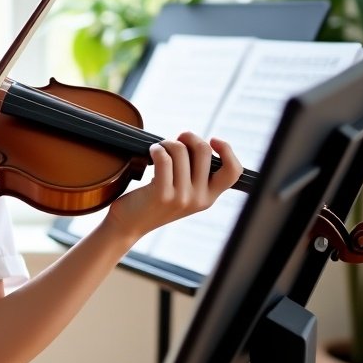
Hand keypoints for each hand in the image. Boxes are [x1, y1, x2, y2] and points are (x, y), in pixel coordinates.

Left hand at [103, 133, 242, 243]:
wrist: (129, 225)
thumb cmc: (153, 202)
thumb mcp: (182, 193)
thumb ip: (195, 175)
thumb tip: (197, 142)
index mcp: (209, 198)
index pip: (233, 172)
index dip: (228, 151)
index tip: (213, 140)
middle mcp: (199, 199)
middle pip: (204, 151)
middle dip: (188, 137)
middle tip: (176, 139)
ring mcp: (182, 198)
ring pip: (181, 151)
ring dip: (167, 143)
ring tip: (159, 148)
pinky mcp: (162, 194)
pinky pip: (164, 159)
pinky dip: (157, 149)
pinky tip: (152, 151)